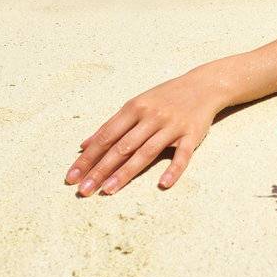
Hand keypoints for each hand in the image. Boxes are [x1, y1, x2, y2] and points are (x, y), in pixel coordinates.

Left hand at [66, 71, 222, 195]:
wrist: (203, 85)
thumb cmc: (165, 97)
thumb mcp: (136, 104)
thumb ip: (112, 124)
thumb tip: (84, 144)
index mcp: (134, 108)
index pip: (105, 136)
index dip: (88, 157)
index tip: (72, 176)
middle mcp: (151, 117)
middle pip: (122, 147)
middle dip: (100, 170)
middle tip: (84, 190)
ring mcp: (172, 126)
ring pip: (146, 152)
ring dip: (126, 173)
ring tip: (108, 191)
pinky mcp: (192, 135)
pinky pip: (182, 155)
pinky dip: (173, 170)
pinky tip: (162, 184)